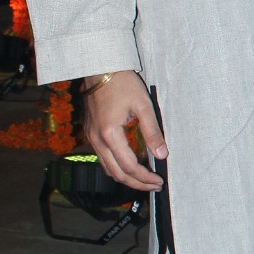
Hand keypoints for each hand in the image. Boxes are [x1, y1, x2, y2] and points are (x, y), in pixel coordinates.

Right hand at [80, 70, 166, 192]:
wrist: (100, 68)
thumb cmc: (123, 83)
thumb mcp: (143, 105)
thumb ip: (152, 132)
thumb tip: (162, 154)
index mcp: (110, 134)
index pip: (129, 166)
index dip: (145, 178)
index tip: (158, 181)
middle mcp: (97, 140)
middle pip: (116, 173)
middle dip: (137, 183)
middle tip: (154, 185)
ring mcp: (91, 137)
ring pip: (107, 168)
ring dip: (125, 177)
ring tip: (143, 179)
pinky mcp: (91, 133)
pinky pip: (102, 158)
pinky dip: (116, 167)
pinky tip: (128, 165)